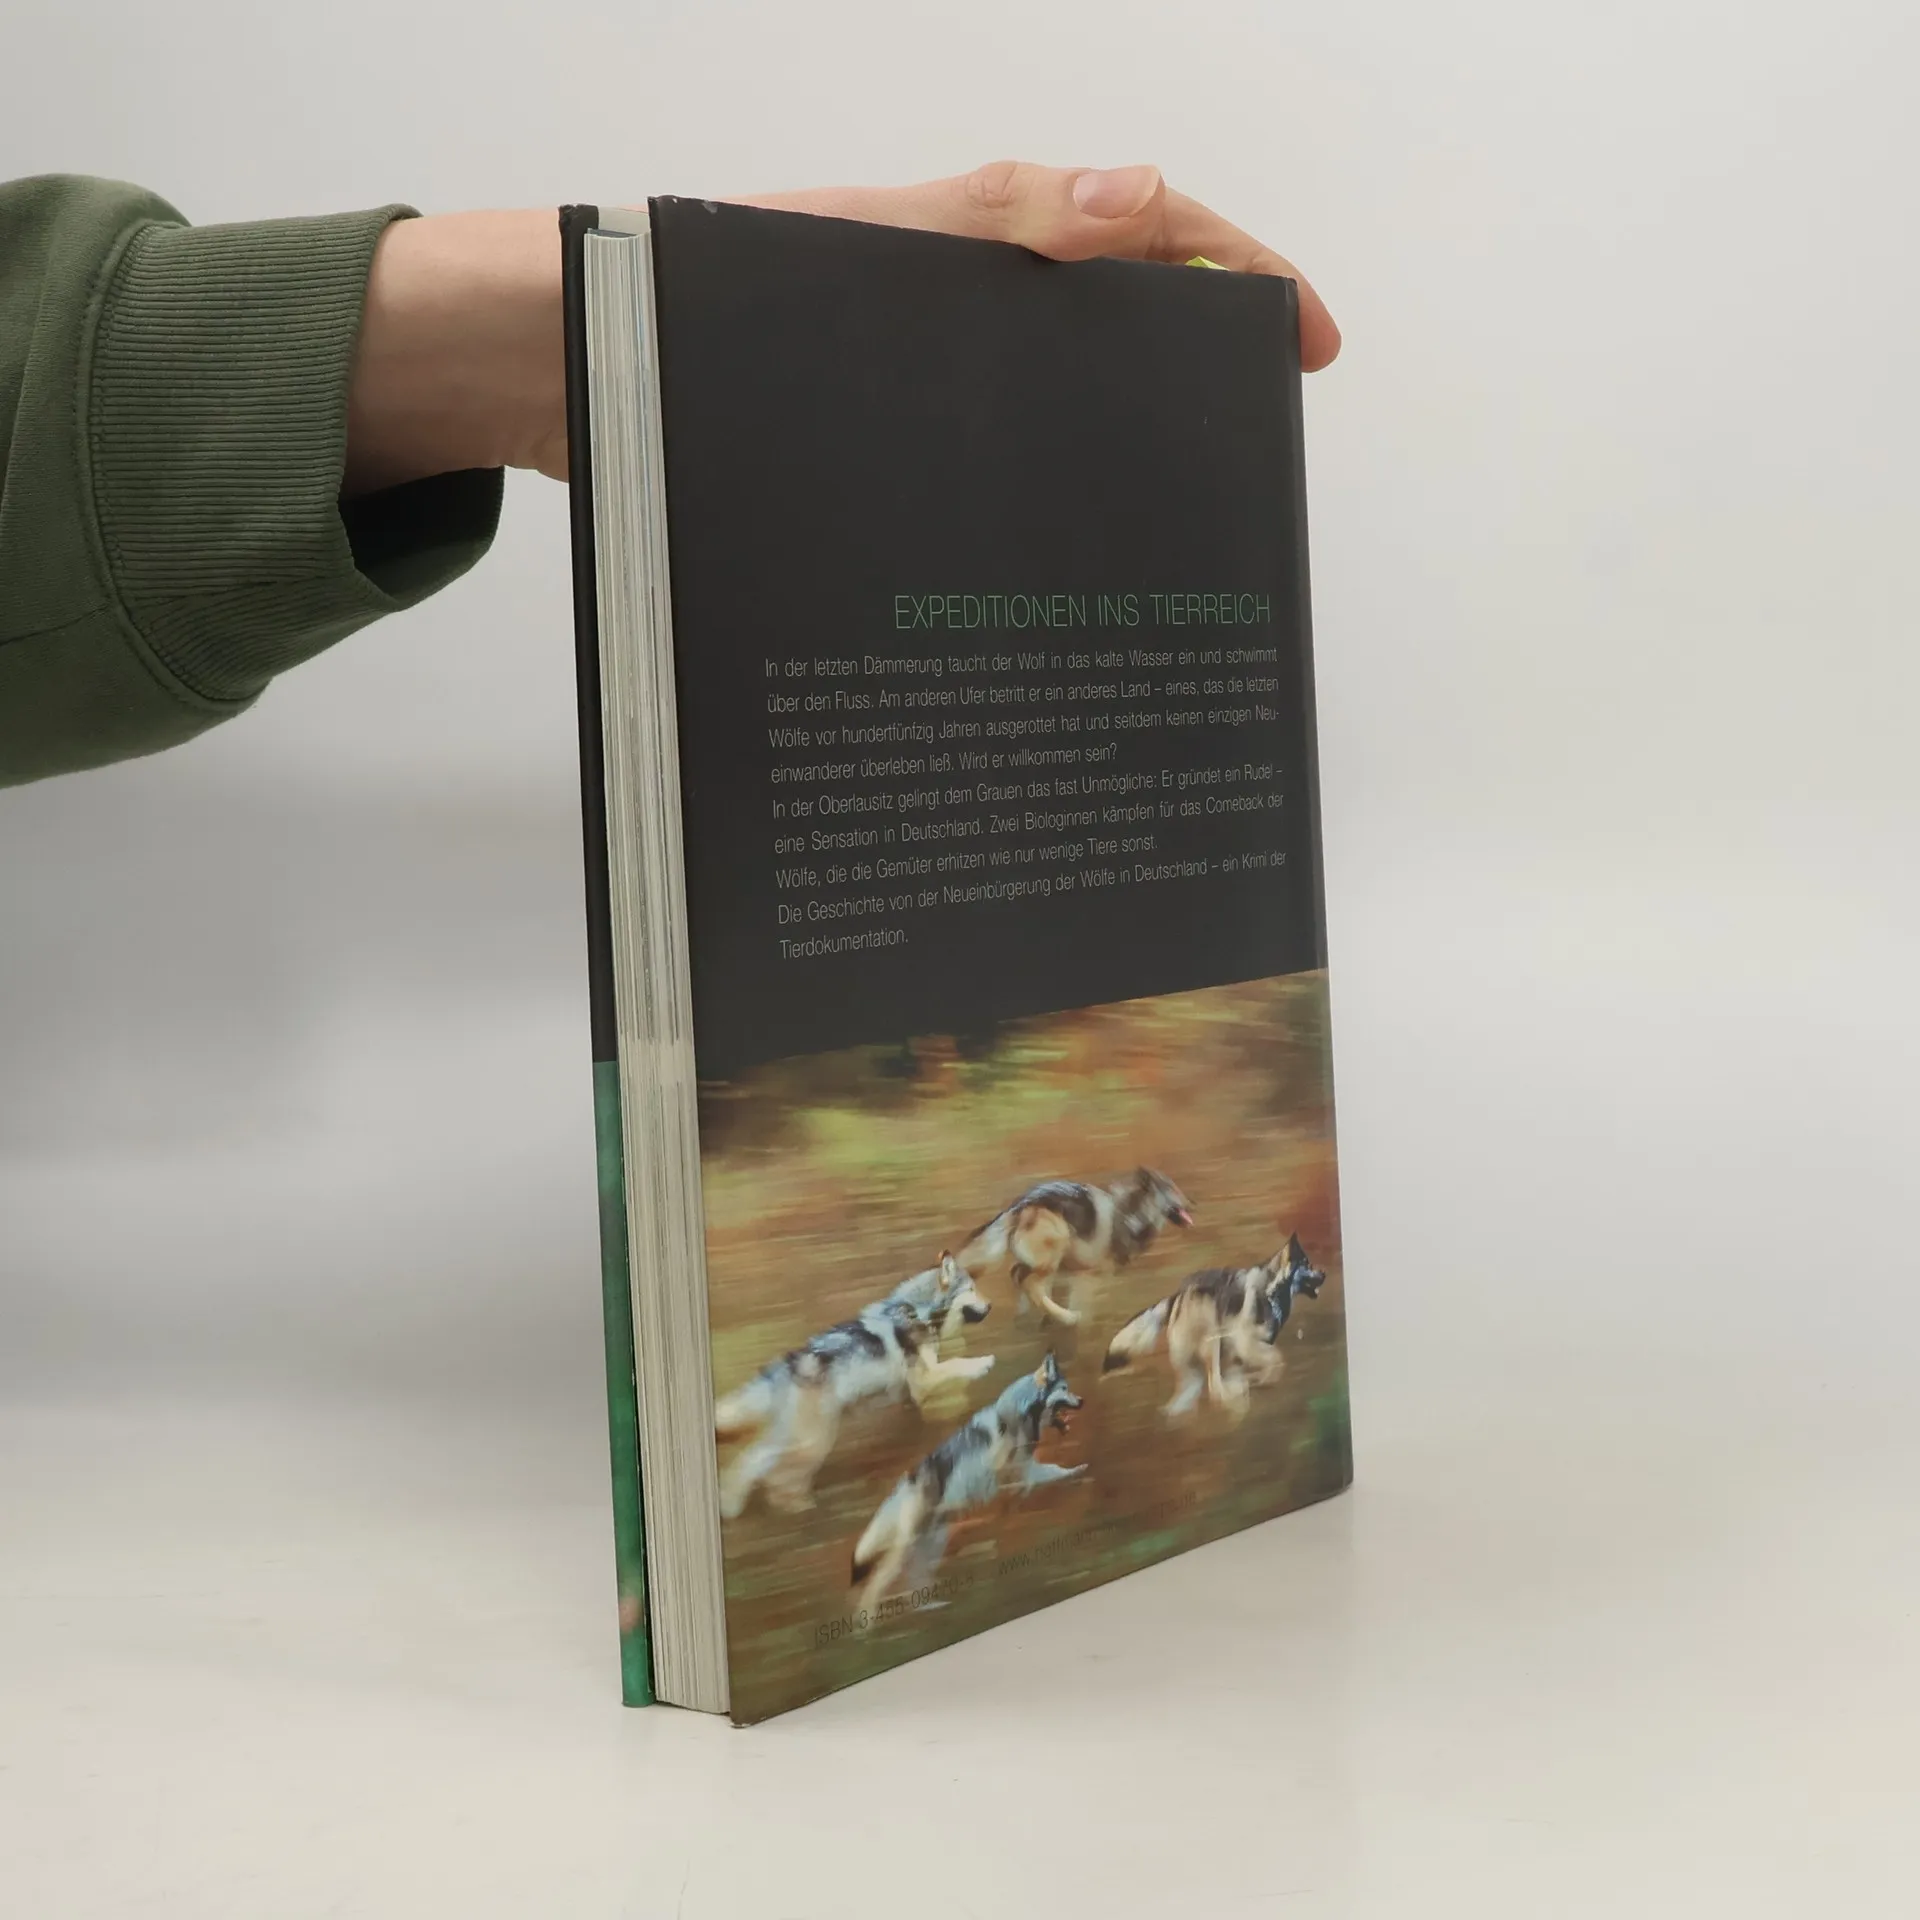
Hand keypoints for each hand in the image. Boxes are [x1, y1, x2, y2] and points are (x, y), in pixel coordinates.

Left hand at [343, 163, 1336, 496]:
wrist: (556, 366)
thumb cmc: (689, 292)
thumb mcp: (858, 248)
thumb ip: (994, 221)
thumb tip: (1148, 198)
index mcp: (970, 246)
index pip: (1144, 235)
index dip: (1238, 277)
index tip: (1308, 341)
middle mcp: (955, 320)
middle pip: (1112, 332)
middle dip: (1194, 378)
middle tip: (1244, 462)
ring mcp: (916, 394)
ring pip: (1048, 412)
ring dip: (1110, 457)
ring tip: (1161, 538)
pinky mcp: (869, 458)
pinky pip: (974, 473)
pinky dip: (1023, 507)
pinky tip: (1036, 571)